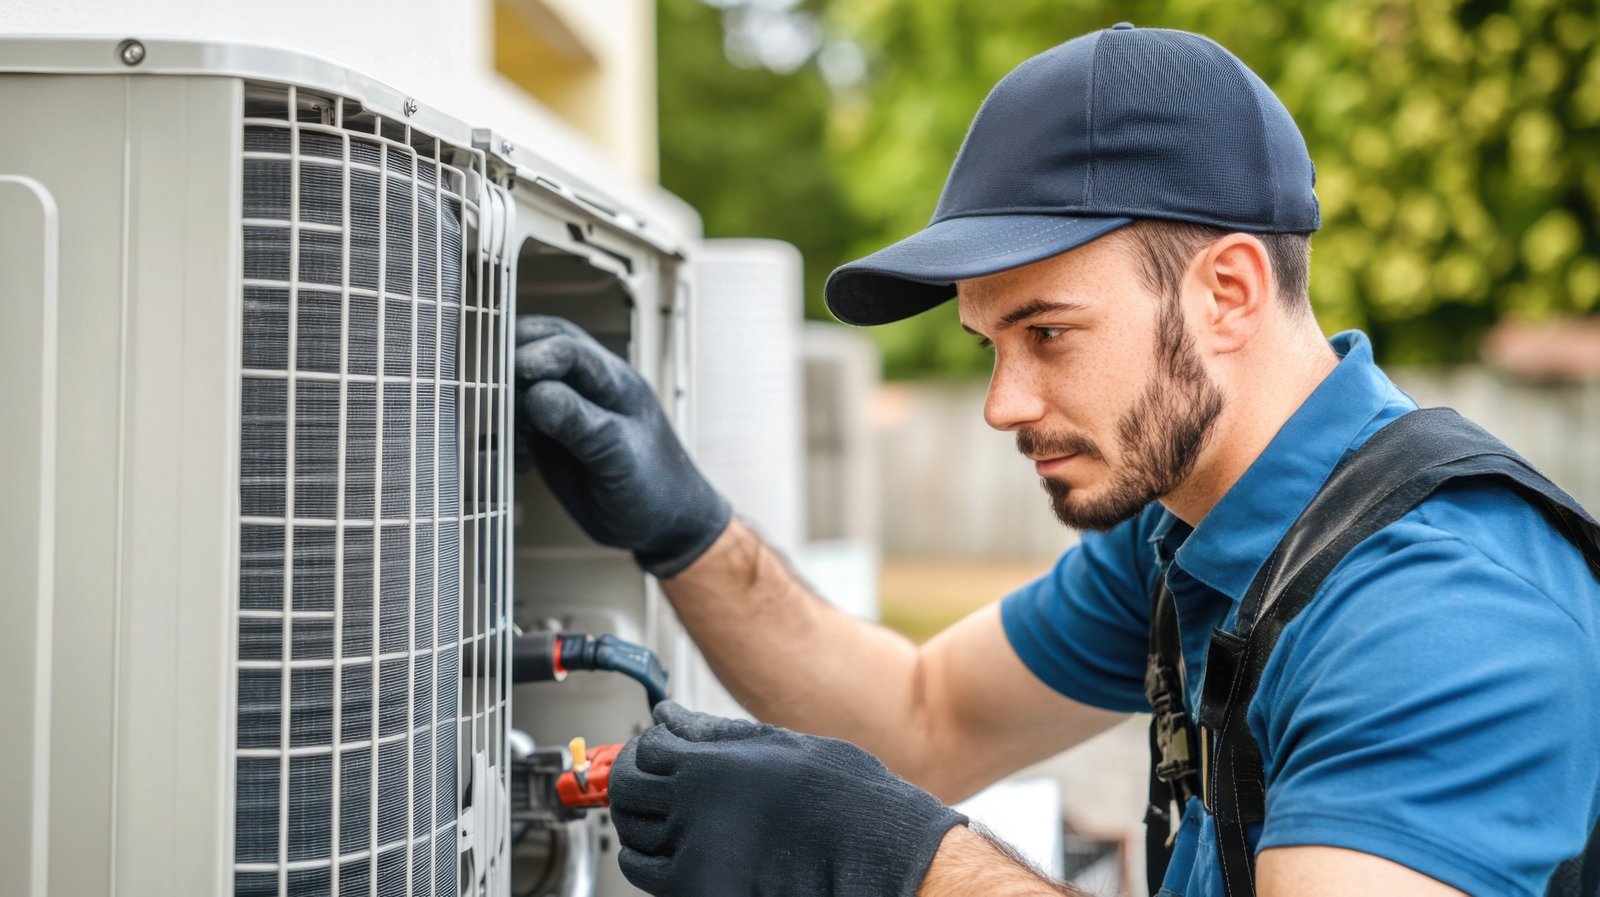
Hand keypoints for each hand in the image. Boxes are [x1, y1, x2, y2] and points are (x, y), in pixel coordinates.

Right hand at [514, 315, 730, 577]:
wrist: (660, 527)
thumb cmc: (654, 491)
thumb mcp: (621, 459)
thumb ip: (582, 425)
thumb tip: (536, 394)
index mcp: (615, 381)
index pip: (569, 348)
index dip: (538, 355)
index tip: (515, 374)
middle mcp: (588, 386)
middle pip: (539, 346)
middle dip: (511, 365)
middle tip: (493, 397)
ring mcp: (567, 407)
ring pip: (523, 382)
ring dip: (506, 404)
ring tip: (512, 443)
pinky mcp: (550, 433)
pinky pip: (517, 418)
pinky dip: (505, 432)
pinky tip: (515, 462)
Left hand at [608, 702, 967, 896]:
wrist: (877, 853)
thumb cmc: (844, 797)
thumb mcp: (780, 744)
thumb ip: (717, 733)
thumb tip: (671, 718)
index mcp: (711, 765)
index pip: (647, 750)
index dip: (647, 747)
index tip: (654, 750)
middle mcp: (693, 810)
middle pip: (627, 793)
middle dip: (632, 785)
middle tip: (647, 783)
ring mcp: (695, 856)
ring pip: (632, 839)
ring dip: (641, 824)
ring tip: (666, 816)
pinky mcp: (703, 891)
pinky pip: (652, 879)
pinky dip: (656, 864)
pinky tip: (680, 849)